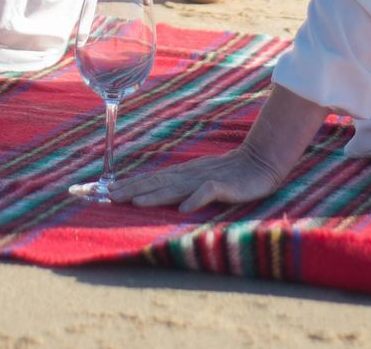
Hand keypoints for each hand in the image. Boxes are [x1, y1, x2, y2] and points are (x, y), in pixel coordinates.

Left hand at [112, 145, 285, 211]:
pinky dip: (196, 198)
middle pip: (158, 182)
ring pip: (176, 186)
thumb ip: (181, 185)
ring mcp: (206, 178)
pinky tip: (183, 208)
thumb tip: (154, 193)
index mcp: (183, 173)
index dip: (131, 185)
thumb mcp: (201, 178)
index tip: (108, 192)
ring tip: (135, 202)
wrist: (261, 161)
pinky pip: (208, 191)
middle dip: (133, 189)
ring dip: (155, 194)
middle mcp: (190, 175)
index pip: (152, 179)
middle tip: (110, 197)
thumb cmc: (230, 173)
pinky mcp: (225, 185)